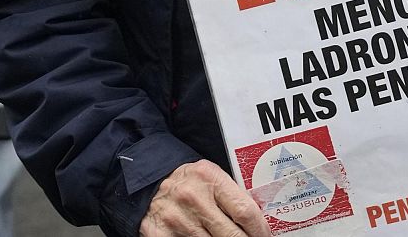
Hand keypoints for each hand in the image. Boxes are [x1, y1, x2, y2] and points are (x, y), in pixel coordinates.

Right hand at [141, 160, 270, 236]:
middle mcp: (193, 198)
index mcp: (209, 177)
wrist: (147, 181)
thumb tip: (258, 220)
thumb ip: (232, 194)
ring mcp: (176, 219)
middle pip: (232, 235)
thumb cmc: (186, 180)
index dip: (260, 230)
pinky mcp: (160, 235)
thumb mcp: (210, 176)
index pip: (245, 211)